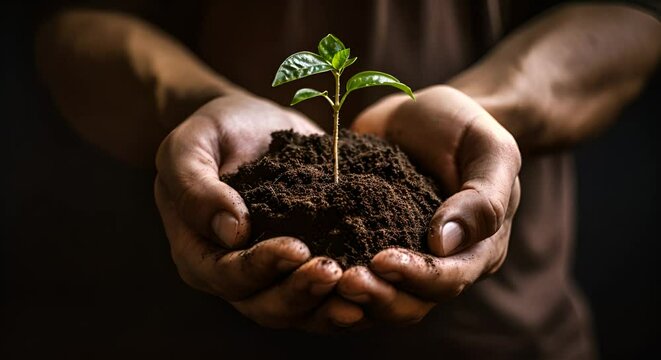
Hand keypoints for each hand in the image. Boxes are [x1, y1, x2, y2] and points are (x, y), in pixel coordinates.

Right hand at [154, 94, 363, 331]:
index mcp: (200, 254)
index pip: (228, 276)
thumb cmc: (214, 133)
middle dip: (301, 293)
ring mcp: (275, 275)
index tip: (297, 248)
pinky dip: (351, 296)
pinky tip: (378, 286)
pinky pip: (327, 295)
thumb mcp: (188, 146)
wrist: (251, 126)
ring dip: (330, 305)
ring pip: (301, 311)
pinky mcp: (307, 265)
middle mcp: (236, 275)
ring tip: (361, 286)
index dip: (262, 268)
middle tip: (334, 271)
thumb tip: (232, 231)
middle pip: (267, 306)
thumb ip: (195, 186)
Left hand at [339, 85, 520, 324]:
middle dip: (377, 296)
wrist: (427, 113)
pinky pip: (349, 268)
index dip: (417, 277)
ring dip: (350, 295)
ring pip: (376, 296)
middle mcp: (438, 264)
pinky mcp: (365, 241)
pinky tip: (302, 264)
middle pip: (410, 303)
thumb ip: (482, 198)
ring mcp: (400, 256)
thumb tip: (444, 243)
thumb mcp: (490, 151)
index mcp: (476, 250)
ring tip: (320, 276)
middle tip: (343, 279)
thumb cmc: (467, 129)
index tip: (382, 260)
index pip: (449, 280)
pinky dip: (328, 276)